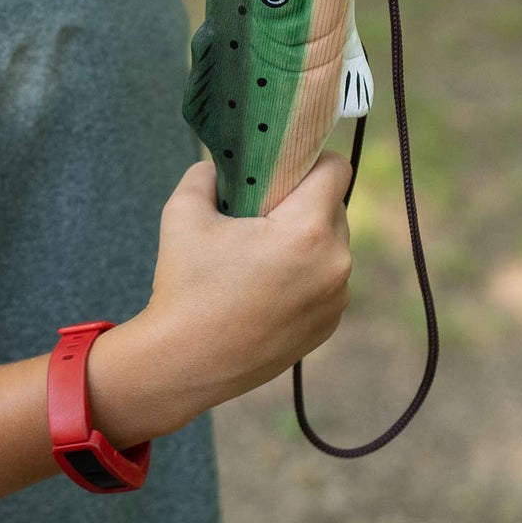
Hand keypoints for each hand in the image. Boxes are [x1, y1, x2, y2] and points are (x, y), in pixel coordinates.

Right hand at [139, 153, 352, 421]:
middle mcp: (334, 264)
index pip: (336, 169)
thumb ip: (205, 173)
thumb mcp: (184, 213)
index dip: (311, 158)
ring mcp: (336, 300)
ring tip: (259, 251)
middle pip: (334, 205)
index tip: (282, 165)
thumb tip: (219, 164)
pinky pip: (327, 279)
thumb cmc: (185, 286)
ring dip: (305, 237)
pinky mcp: (328, 326)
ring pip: (332, 243)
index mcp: (307, 231)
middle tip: (260, 209)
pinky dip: (305, 272)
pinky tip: (264, 283)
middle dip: (302, 199)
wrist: (185, 364)